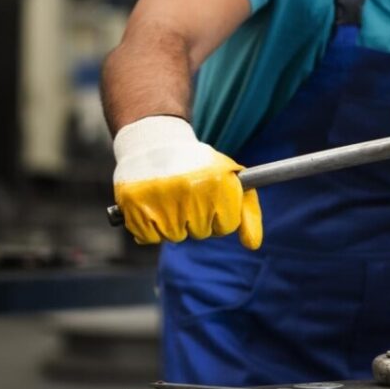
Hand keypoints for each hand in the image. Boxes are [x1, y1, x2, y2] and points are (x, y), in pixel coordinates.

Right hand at [112, 116, 262, 248]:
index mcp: (218, 183)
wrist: (155, 143)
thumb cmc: (199, 167)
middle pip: (200, 233)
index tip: (211, 199)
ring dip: (173, 223)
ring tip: (169, 197)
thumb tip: (253, 245)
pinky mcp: (136, 205)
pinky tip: (152, 205)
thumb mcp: (231, 180)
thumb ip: (248, 213)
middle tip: (187, 194)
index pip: (226, 227)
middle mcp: (191, 191)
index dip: (219, 216)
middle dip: (196, 219)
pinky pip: (149, 238)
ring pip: (175, 236)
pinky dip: (150, 227)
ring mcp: (162, 198)